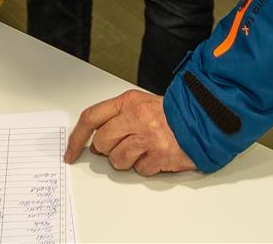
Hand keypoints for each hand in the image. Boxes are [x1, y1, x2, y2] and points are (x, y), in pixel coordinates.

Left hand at [64, 90, 196, 175]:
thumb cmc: (170, 113)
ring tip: (143, 150)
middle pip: (102, 143)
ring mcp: (148, 137)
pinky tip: (156, 155)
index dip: (77, 138)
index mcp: (128, 102)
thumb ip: (118, 116)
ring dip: (127, 160)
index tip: (71, 153)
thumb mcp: (141, 103)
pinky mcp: (160, 155)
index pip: (91, 118)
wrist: (202, 118)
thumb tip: (96, 140)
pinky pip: (140, 170)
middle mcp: (136, 117)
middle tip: (123, 145)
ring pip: (118, 160)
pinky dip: (146, 167)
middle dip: (108, 150)